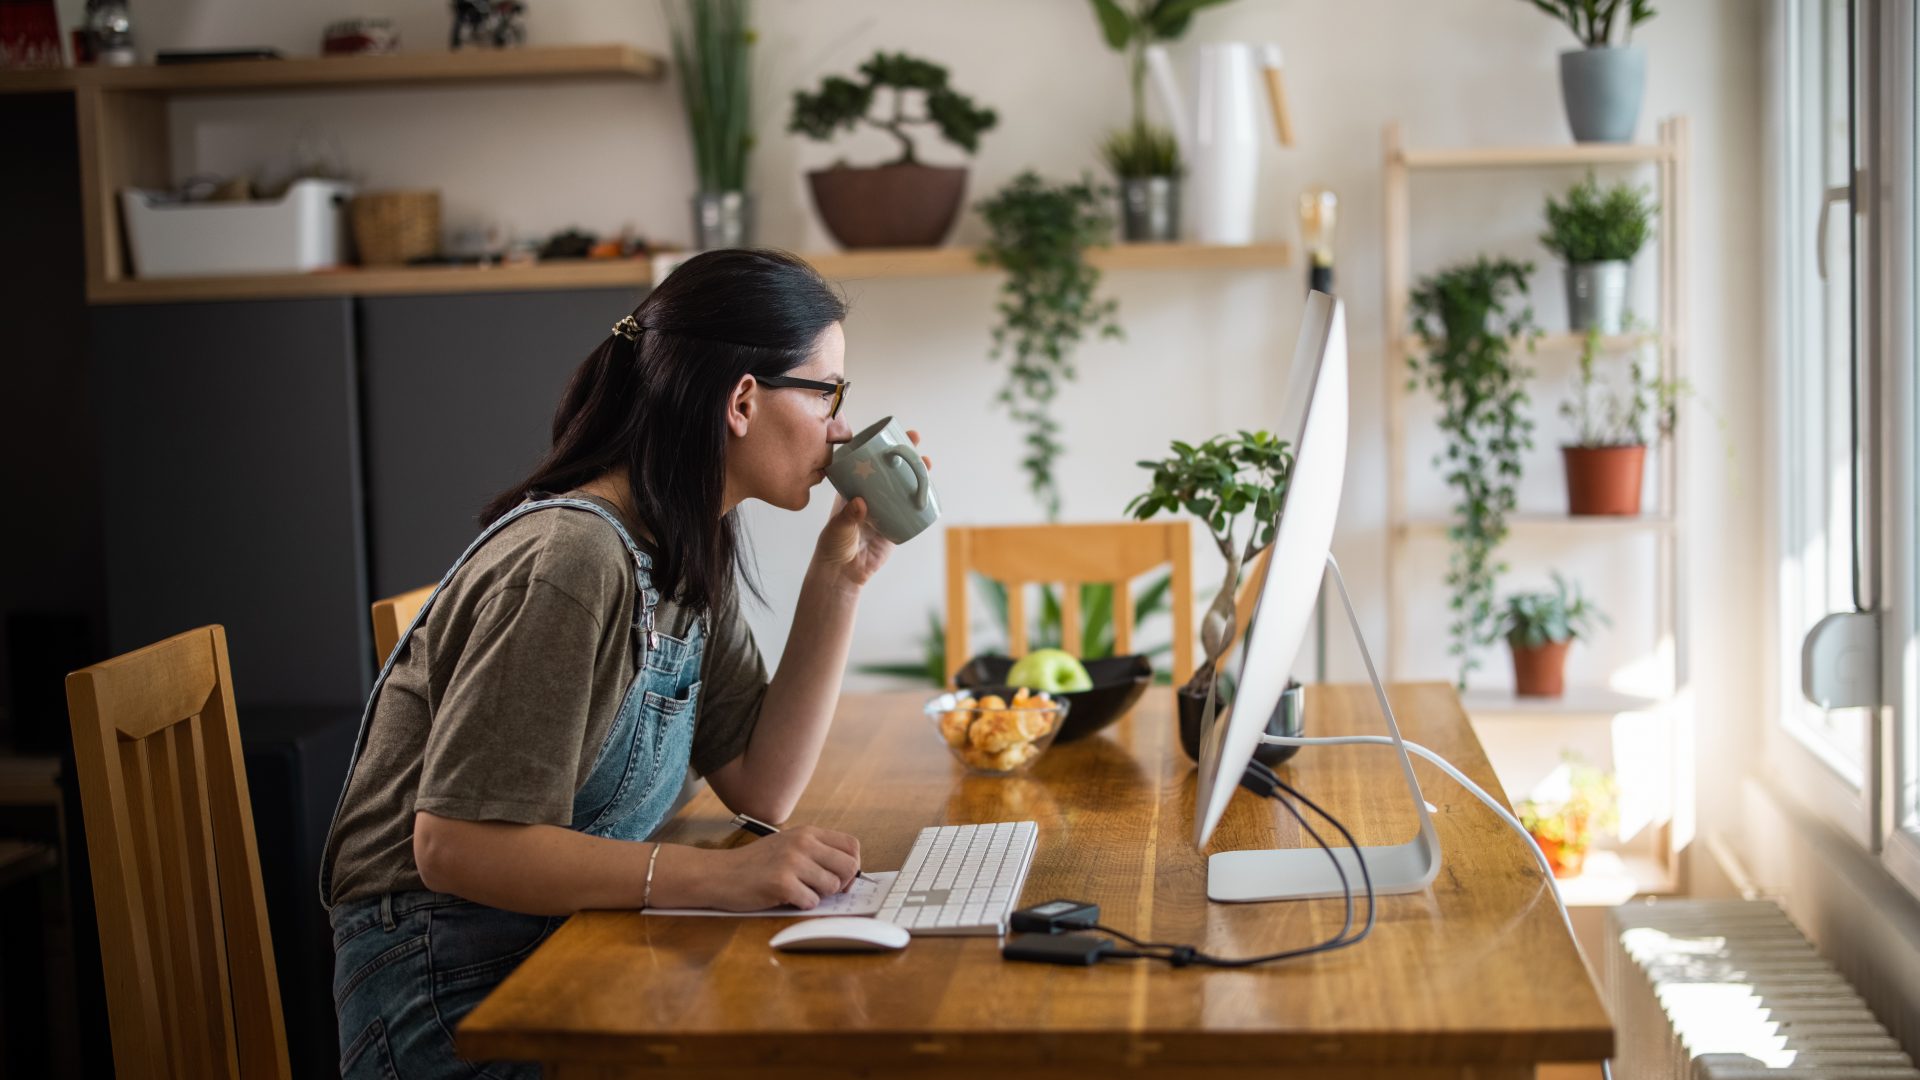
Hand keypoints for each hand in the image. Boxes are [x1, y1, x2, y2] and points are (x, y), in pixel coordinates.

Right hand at [709, 826, 861, 910]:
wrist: (719, 873)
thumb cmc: (755, 864)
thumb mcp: (788, 846)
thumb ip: (816, 853)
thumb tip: (850, 874)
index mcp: (807, 832)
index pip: (852, 845)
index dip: (852, 865)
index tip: (840, 878)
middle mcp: (803, 843)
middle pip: (849, 867)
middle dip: (841, 884)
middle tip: (822, 890)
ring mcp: (792, 862)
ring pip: (832, 886)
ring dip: (818, 895)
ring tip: (797, 891)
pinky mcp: (782, 882)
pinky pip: (811, 902)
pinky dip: (802, 905)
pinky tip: (785, 897)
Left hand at [813, 429, 930, 588]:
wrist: (843, 573)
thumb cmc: (833, 546)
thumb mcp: (838, 528)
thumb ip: (848, 516)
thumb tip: (861, 503)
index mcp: (854, 490)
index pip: (867, 463)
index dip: (879, 447)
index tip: (888, 435)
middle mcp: (871, 496)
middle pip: (890, 471)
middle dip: (903, 454)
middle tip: (914, 441)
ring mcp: (885, 510)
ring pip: (903, 487)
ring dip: (916, 474)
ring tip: (926, 464)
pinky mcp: (896, 526)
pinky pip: (910, 511)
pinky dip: (921, 500)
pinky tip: (930, 490)